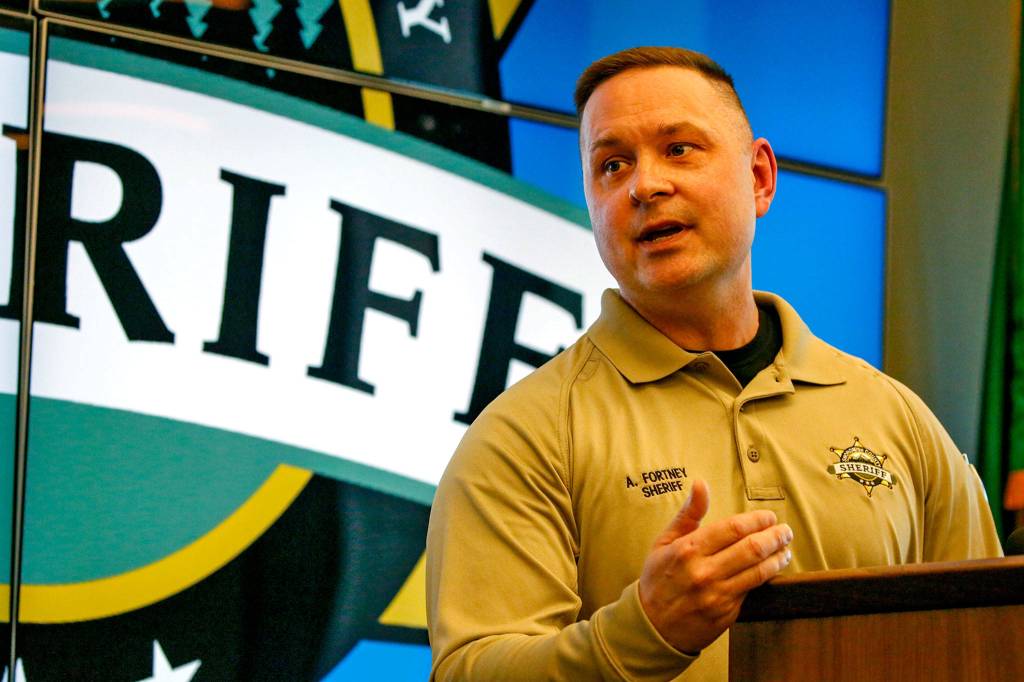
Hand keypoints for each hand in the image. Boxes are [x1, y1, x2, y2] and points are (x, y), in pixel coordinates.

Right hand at [638, 479, 792, 653]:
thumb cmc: (658, 579)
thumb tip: (701, 485)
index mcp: (688, 550)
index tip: (769, 517)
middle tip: (785, 531)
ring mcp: (717, 595)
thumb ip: (688, 514)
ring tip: (785, 549)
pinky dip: (767, 576)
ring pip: (759, 571)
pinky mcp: (726, 613)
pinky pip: (752, 590)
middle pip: (752, 548)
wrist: (652, 626)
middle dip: (775, 536)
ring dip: (778, 558)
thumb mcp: (664, 542)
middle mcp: (704, 572)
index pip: (733, 528)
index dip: (757, 520)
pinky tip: (772, 568)